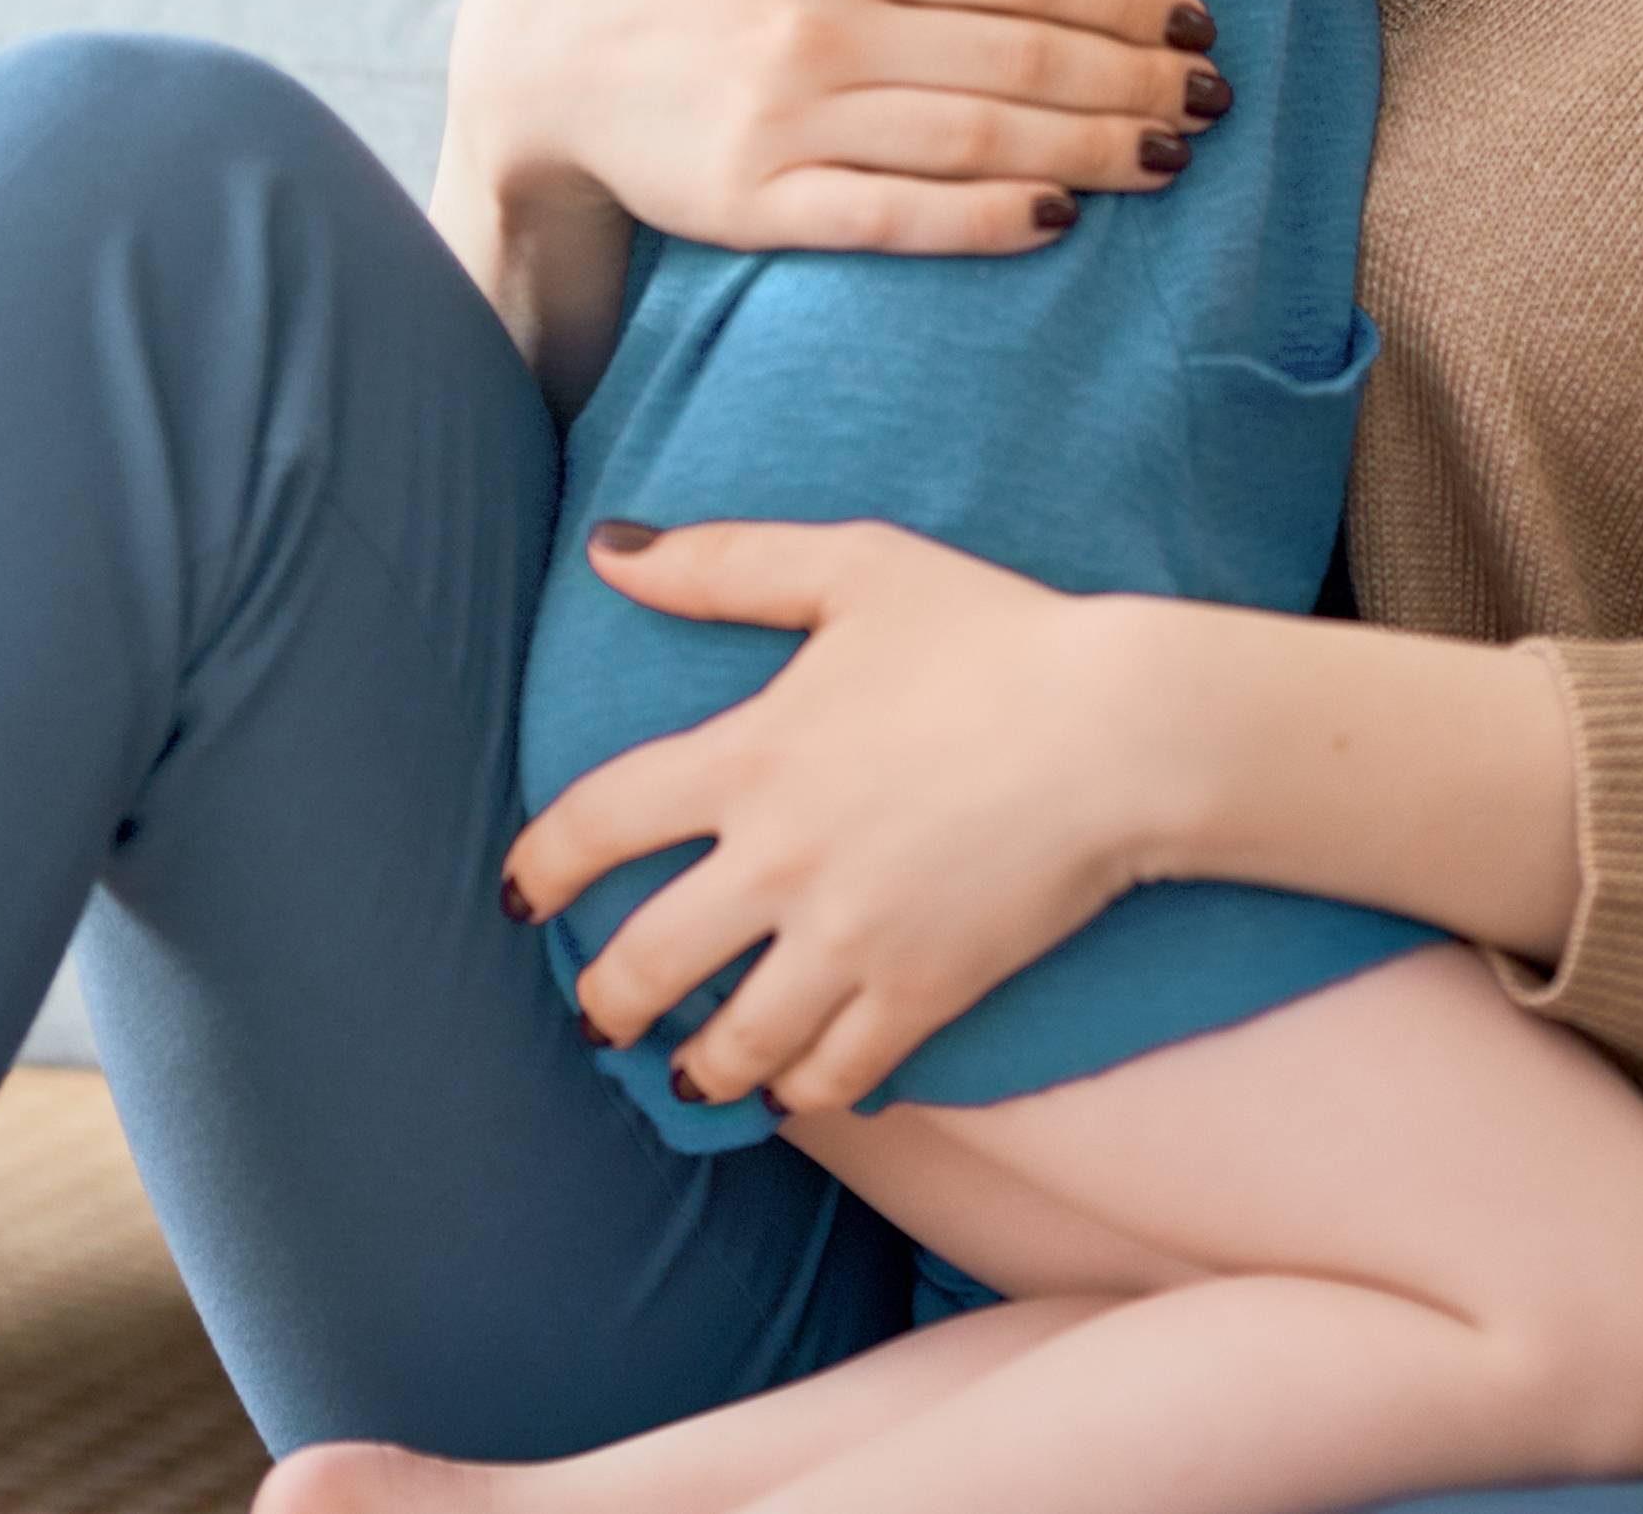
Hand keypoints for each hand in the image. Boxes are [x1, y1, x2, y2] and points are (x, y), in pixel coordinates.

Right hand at [450, 0, 1213, 267]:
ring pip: (981, 142)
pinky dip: (990, 222)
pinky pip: (899, 219)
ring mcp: (787, 124)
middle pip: (1021, 58)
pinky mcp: (758, 205)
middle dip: (1137, 79)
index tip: (1195, 16)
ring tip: (1173, 155)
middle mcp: (817, 30)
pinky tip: (1063, 216)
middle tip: (1214, 96)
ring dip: (1096, 149)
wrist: (535, 60)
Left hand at [504, 519, 1173, 1119]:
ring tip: (691, 1070)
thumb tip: (608, 550)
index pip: (595, 825)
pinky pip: (836, 1076)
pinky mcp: (922, 993)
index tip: (521, 899)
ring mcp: (848, 942)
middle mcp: (777, 866)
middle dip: (606, 1005)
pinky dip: (805, 1092)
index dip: (540, 868)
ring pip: (734, 1046)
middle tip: (600, 1019)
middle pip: (645, 966)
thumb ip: (723, 564)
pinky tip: (796, 1086)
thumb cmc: (992, 635)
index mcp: (745, 760)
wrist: (1121, 730)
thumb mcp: (853, 568)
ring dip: (698, 1066)